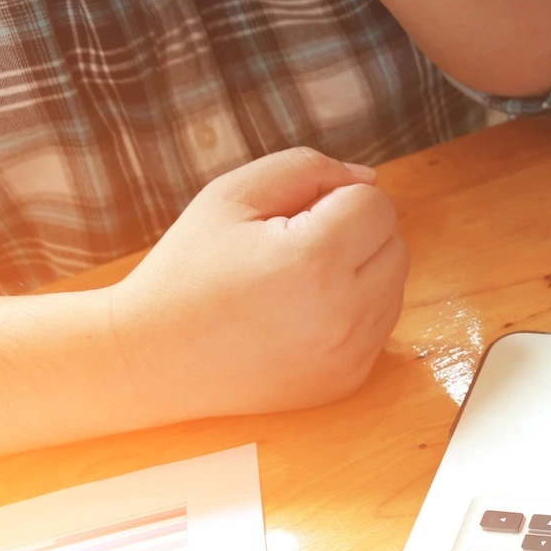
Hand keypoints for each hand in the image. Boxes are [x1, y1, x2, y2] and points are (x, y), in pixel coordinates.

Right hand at [111, 147, 408, 420]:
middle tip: (291, 247)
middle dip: (354, 234)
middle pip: (396, 244)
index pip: (376, 204)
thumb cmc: (189, 268)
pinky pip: (379, 327)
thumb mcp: (232, 195)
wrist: (155, 359)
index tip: (290, 217)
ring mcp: (351, 355)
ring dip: (359, 272)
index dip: (335, 198)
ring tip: (295, 282)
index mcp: (317, 260)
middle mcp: (346, 314)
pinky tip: (300, 315)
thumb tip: (368, 179)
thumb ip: (308, 169)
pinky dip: (352, 313)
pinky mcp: (350, 380)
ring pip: (393, 286)